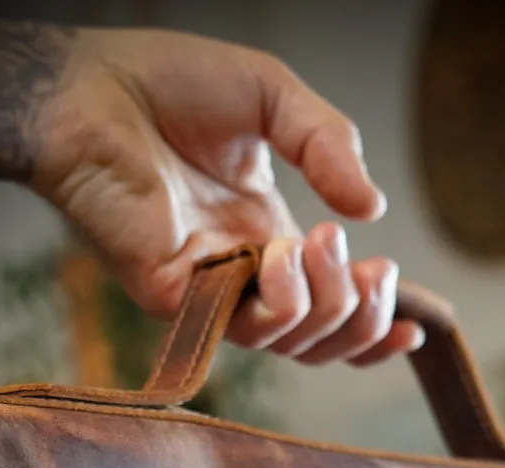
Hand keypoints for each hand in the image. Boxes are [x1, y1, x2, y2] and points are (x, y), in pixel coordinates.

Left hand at [31, 29, 423, 364]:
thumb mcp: (276, 99)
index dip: (375, 331)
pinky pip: (237, 326)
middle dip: (362, 319)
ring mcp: (208, 291)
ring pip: (286, 343)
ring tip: (318, 244)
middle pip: (319, 343)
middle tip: (370, 267)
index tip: (415, 326)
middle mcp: (243, 275)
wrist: (89, 86)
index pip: (329, 312)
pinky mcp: (172, 296)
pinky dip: (277, 299)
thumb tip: (374, 210)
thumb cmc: (169, 86)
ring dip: (322, 304)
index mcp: (271, 239)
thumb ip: (330, 144)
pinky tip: (280, 251)